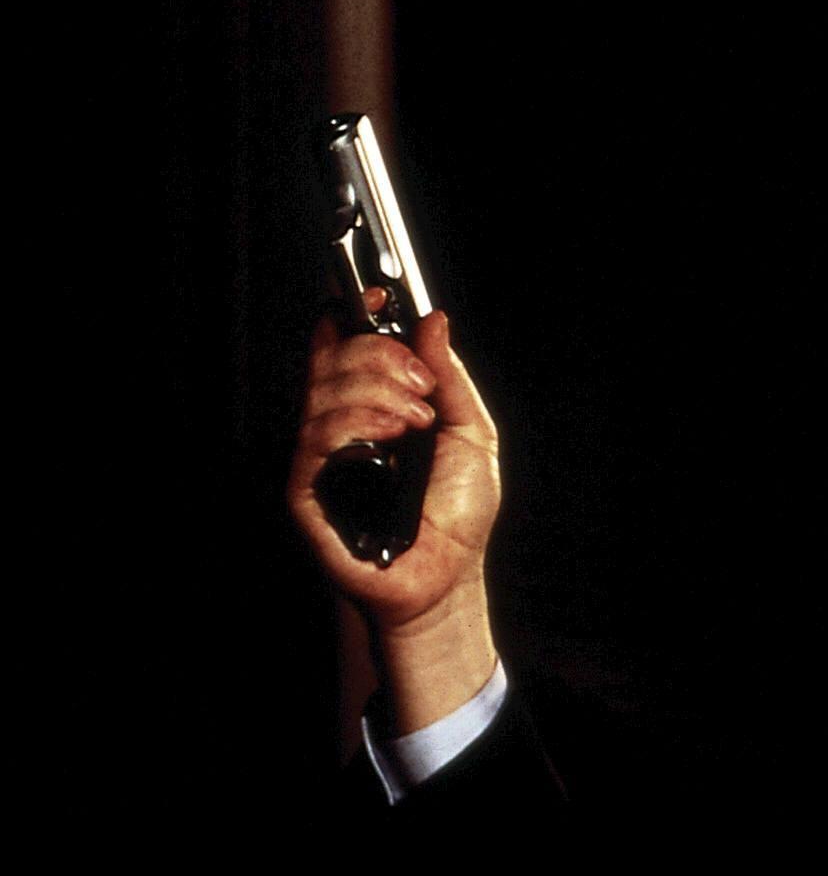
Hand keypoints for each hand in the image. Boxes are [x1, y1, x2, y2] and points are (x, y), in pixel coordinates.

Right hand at [289, 288, 501, 729]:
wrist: (445, 579)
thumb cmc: (455, 517)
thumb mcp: (472, 434)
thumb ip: (451, 378)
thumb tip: (433, 321)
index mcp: (373, 408)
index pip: (346, 345)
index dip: (359, 313)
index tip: (385, 296)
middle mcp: (340, 426)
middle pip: (332, 359)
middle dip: (381, 357)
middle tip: (421, 386)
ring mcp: (320, 458)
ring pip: (323, 393)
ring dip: (377, 394)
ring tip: (417, 422)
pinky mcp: (307, 491)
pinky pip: (314, 438)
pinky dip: (355, 425)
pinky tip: (393, 437)